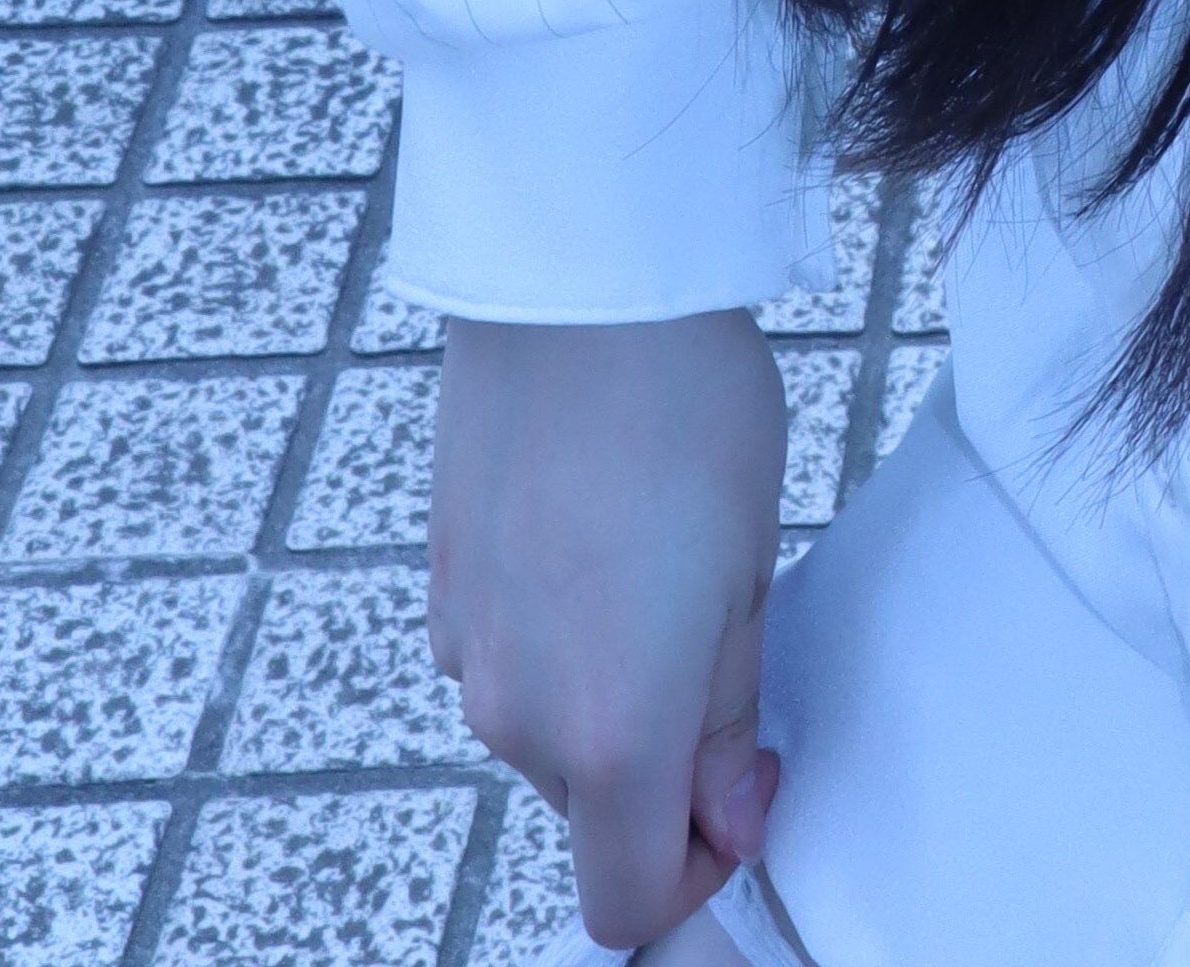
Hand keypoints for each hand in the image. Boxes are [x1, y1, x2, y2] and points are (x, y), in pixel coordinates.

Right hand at [430, 308, 788, 947]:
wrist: (576, 289)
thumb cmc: (684, 410)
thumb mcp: (748, 574)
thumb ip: (728, 717)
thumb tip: (731, 815)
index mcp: (611, 732)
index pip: (626, 899)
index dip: (694, 872)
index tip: (740, 792)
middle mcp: (519, 716)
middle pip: (591, 807)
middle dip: (659, 760)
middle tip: (718, 637)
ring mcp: (469, 654)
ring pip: (545, 731)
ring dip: (601, 690)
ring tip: (656, 562)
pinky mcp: (442, 590)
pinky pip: (505, 660)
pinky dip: (552, 634)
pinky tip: (594, 537)